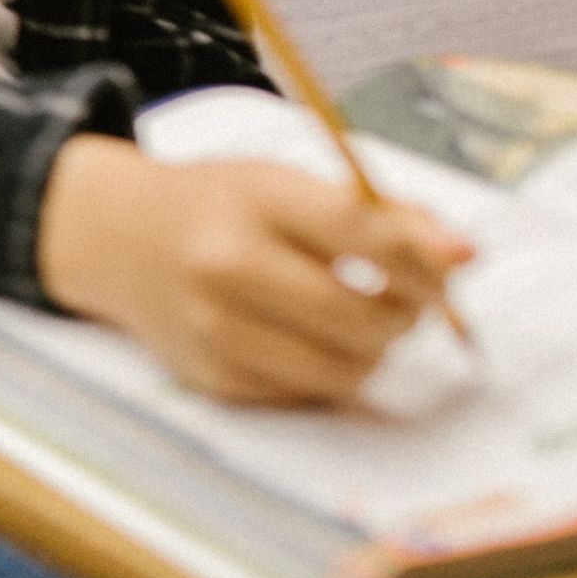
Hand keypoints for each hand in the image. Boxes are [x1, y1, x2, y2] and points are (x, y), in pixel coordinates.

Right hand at [36, 135, 471, 405]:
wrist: (114, 237)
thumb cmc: (220, 206)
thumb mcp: (284, 183)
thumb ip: (373, 214)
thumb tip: (462, 256)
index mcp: (253, 200)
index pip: (360, 234)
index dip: (424, 256)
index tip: (462, 263)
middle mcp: (226, 265)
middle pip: (361, 316)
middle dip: (406, 313)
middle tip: (407, 299)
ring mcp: (215, 328)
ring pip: (345, 369)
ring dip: (373, 350)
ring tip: (360, 320)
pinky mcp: (212, 377)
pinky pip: (308, 394)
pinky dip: (325, 372)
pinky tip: (304, 340)